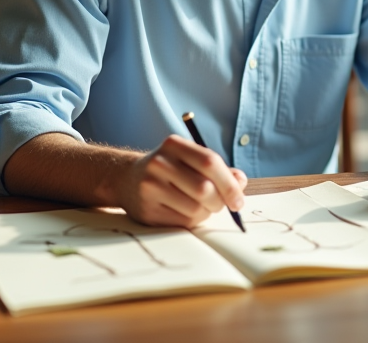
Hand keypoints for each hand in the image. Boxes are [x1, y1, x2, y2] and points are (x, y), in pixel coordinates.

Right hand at [117, 134, 246, 226]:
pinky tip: (185, 212)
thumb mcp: (190, 159)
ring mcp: (150, 187)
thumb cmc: (169, 169)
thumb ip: (218, 169)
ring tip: (200, 206)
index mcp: (174, 145)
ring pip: (195, 209)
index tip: (238, 200)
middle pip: (204, 189)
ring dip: (206, 213)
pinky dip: (193, 221)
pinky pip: (182, 222)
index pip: (210, 162)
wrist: (126, 179)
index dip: (230, 184)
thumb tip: (240, 182)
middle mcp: (159, 163)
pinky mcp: (147, 210)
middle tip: (221, 205)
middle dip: (220, 202)